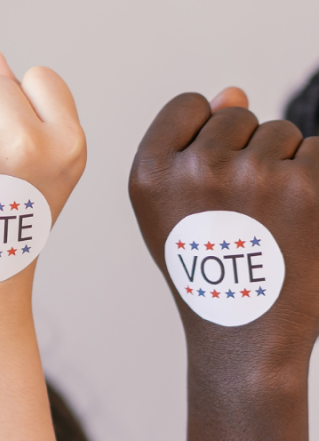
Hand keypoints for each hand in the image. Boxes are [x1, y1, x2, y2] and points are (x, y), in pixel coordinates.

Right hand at [129, 89, 318, 363]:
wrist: (246, 338)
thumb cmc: (207, 273)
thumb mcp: (171, 213)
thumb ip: (190, 148)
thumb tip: (235, 92)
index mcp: (149, 174)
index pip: (188, 107)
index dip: (203, 139)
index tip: (206, 184)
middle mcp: (197, 169)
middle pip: (239, 116)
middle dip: (246, 154)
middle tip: (238, 216)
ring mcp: (256, 175)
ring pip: (283, 134)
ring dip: (283, 169)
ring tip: (267, 224)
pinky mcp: (310, 186)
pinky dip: (315, 182)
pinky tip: (299, 224)